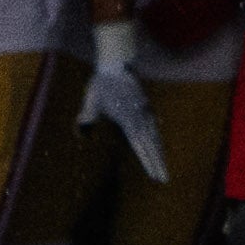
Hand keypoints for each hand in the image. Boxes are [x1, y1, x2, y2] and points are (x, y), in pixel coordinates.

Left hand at [76, 39, 165, 180]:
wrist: (116, 64)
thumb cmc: (101, 84)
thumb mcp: (91, 100)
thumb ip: (87, 115)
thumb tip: (80, 129)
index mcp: (128, 119)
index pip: (140, 145)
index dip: (147, 161)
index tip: (153, 175)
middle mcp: (140, 118)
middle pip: (151, 145)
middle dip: (158, 163)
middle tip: (164, 180)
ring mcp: (145, 112)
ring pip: (155, 137)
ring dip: (160, 154)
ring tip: (164, 169)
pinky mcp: (146, 108)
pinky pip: (154, 127)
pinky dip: (157, 139)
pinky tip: (159, 147)